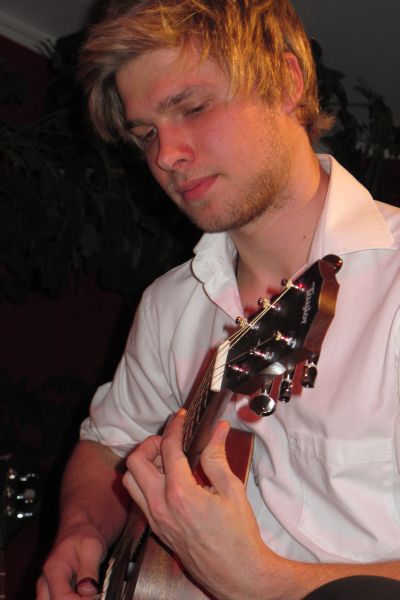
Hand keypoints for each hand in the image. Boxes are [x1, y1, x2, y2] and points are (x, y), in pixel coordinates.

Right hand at [36, 522, 105, 598]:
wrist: (77, 530)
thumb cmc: (84, 536)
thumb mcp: (92, 547)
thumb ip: (90, 570)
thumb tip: (88, 592)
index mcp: (54, 570)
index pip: (61, 599)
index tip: (95, 596)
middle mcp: (45, 582)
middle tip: (92, 596)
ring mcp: (46, 588)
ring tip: (87, 595)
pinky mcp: (51, 592)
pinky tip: (82, 595)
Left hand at [123, 410, 274, 599]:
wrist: (237, 575)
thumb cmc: (238, 536)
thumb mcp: (231, 490)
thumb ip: (217, 456)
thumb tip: (217, 429)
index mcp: (180, 494)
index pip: (167, 449)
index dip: (174, 427)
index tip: (181, 417)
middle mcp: (160, 506)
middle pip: (135, 462)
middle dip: (150, 444)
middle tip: (170, 440)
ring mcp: (155, 520)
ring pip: (130, 482)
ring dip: (143, 464)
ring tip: (166, 460)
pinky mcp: (156, 529)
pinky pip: (139, 499)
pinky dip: (146, 482)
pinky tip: (168, 479)